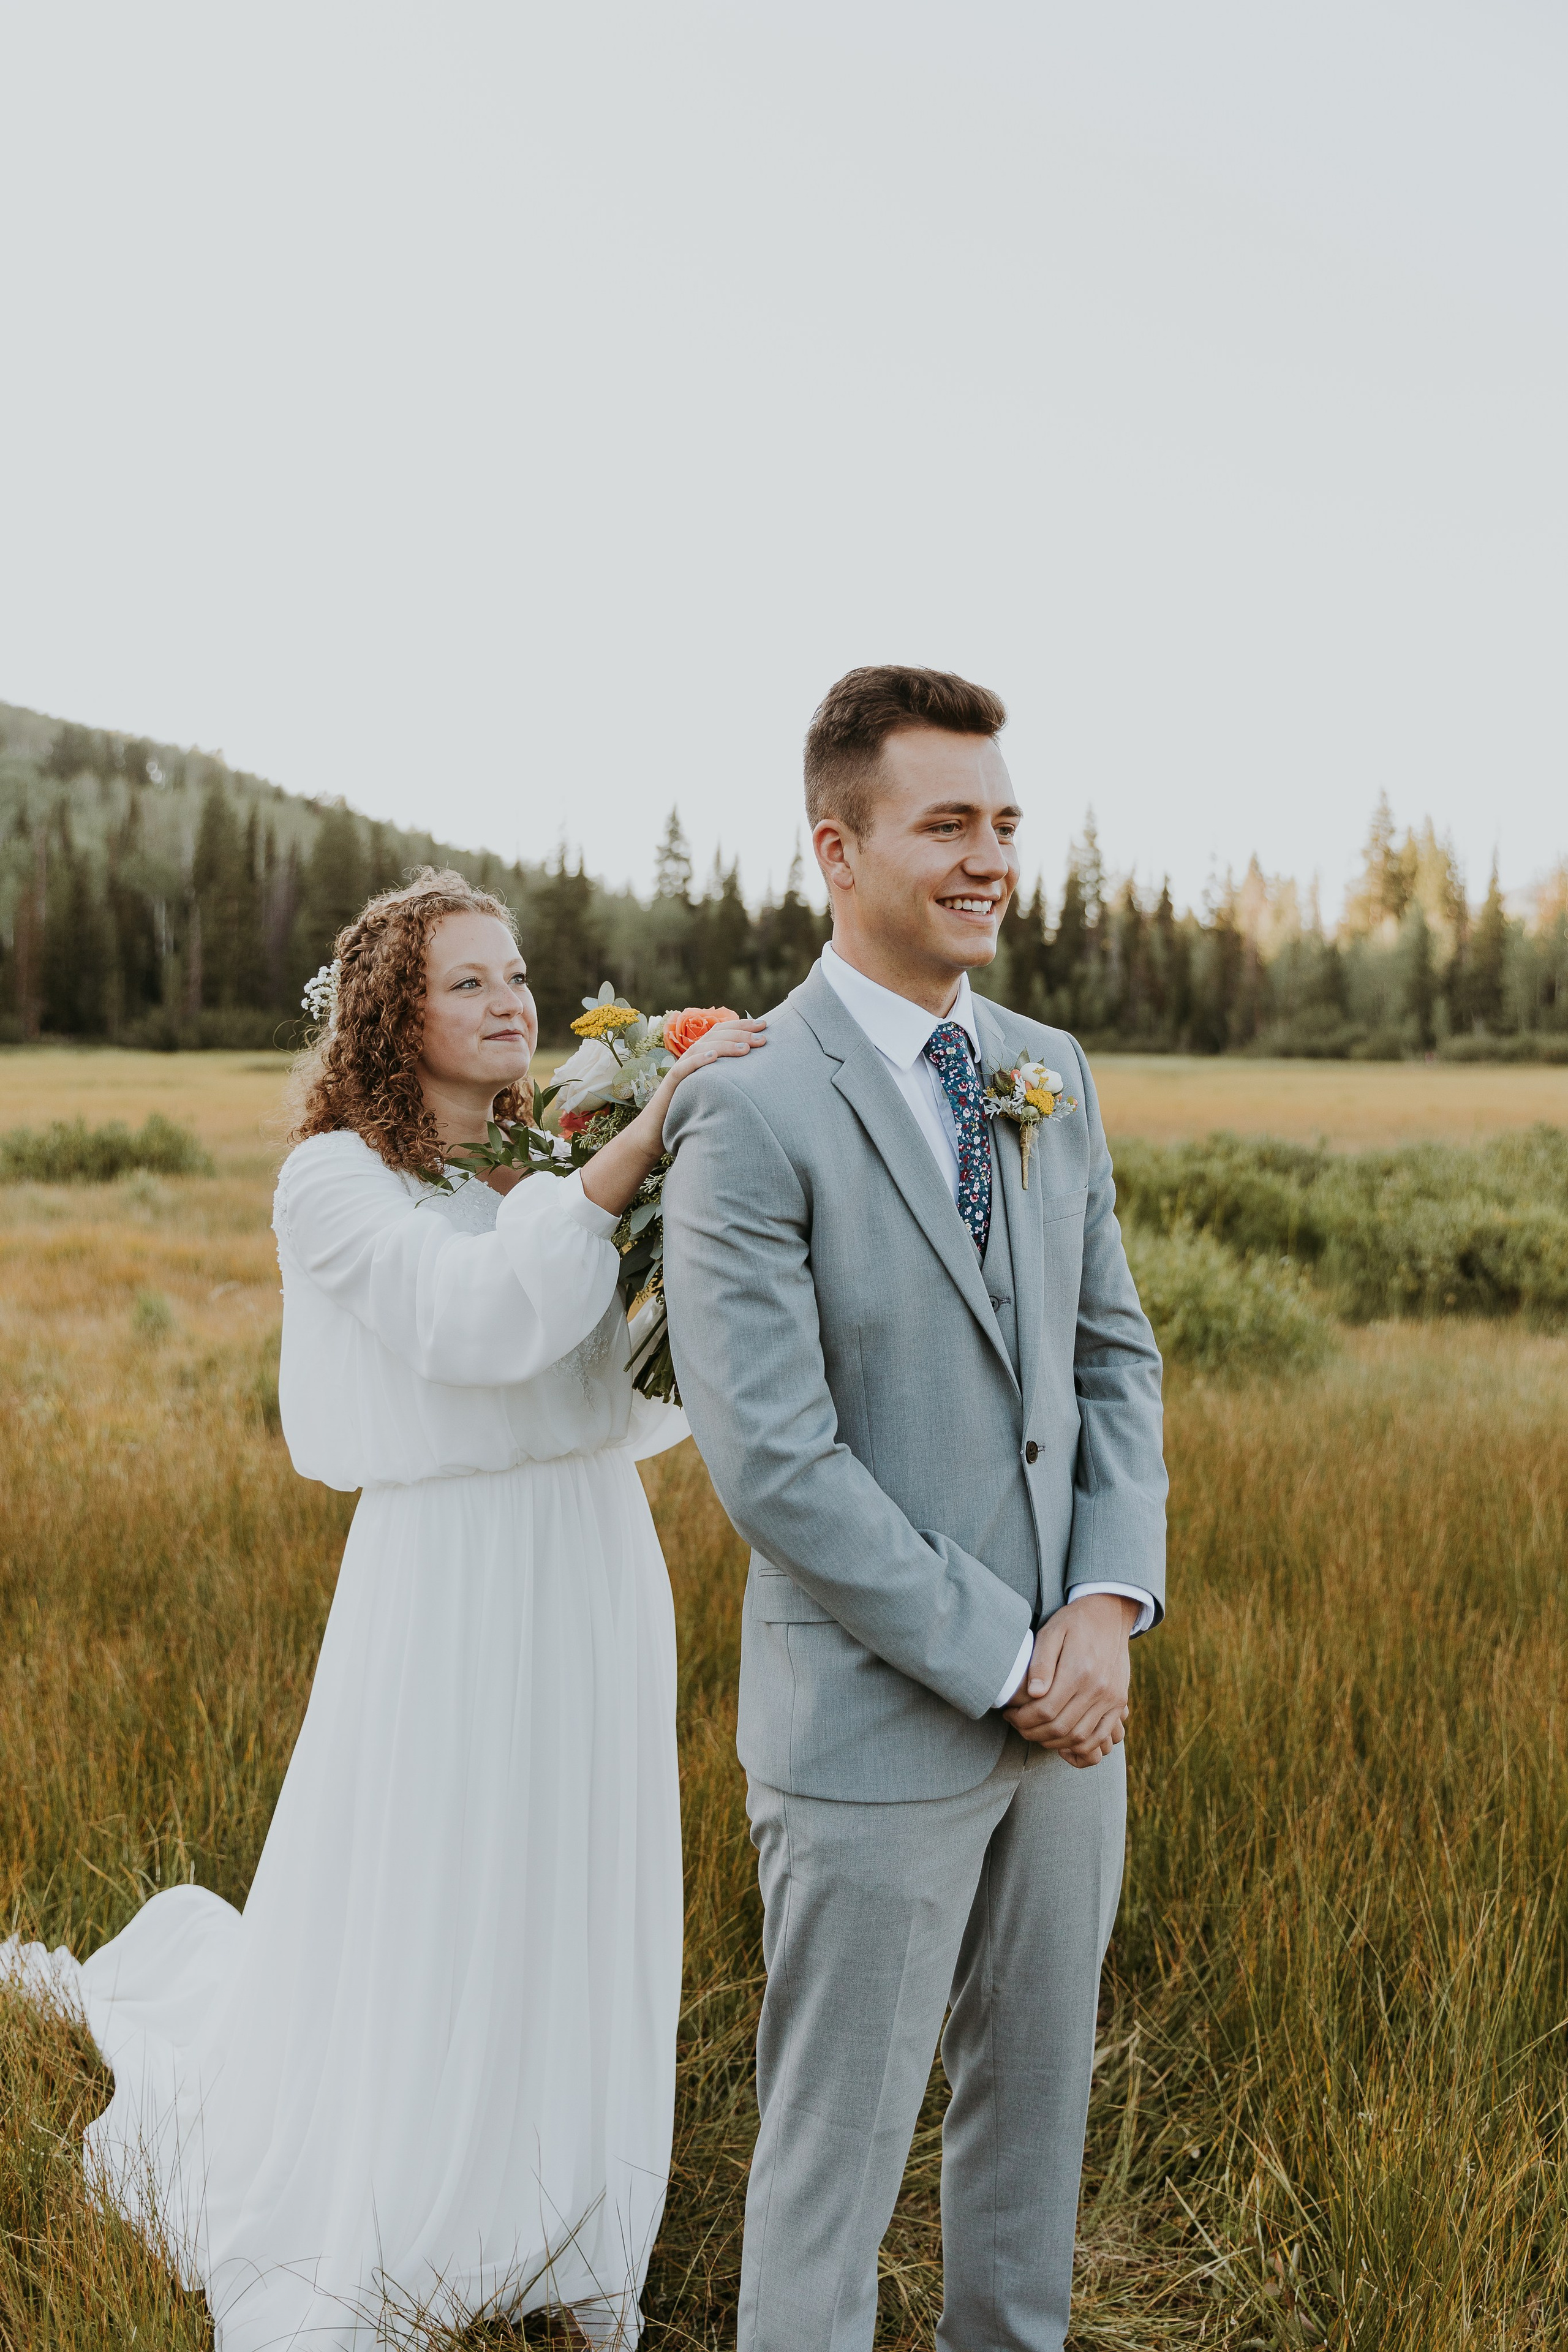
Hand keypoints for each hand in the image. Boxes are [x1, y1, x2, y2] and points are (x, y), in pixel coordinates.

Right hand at [580, 1018, 766, 1217]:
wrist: (657, 1131)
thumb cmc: (689, 1111)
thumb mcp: (714, 1090)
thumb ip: (728, 1078)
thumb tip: (757, 1072)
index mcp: (701, 1056)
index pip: (722, 1032)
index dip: (742, 1025)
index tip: (765, 1025)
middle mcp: (691, 1057)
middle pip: (715, 1036)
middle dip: (741, 1033)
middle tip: (763, 1036)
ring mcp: (680, 1069)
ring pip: (702, 1048)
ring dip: (725, 1046)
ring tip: (746, 1048)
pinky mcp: (670, 1084)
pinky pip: (683, 1068)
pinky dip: (698, 1060)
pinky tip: (713, 1057)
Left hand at [1002, 1594, 1134, 1767]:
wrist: (1110, 1615)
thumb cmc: (1074, 1622)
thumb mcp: (1052, 1632)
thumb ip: (1041, 1663)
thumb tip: (1034, 1694)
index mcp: (1078, 1670)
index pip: (1045, 1710)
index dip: (1022, 1719)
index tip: (1010, 1715)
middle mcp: (1098, 1688)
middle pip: (1060, 1727)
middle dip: (1032, 1732)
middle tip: (1018, 1725)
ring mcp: (1112, 1698)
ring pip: (1079, 1737)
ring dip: (1053, 1742)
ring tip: (1036, 1732)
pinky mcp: (1120, 1703)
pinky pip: (1101, 1736)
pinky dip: (1081, 1746)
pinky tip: (1062, 1740)